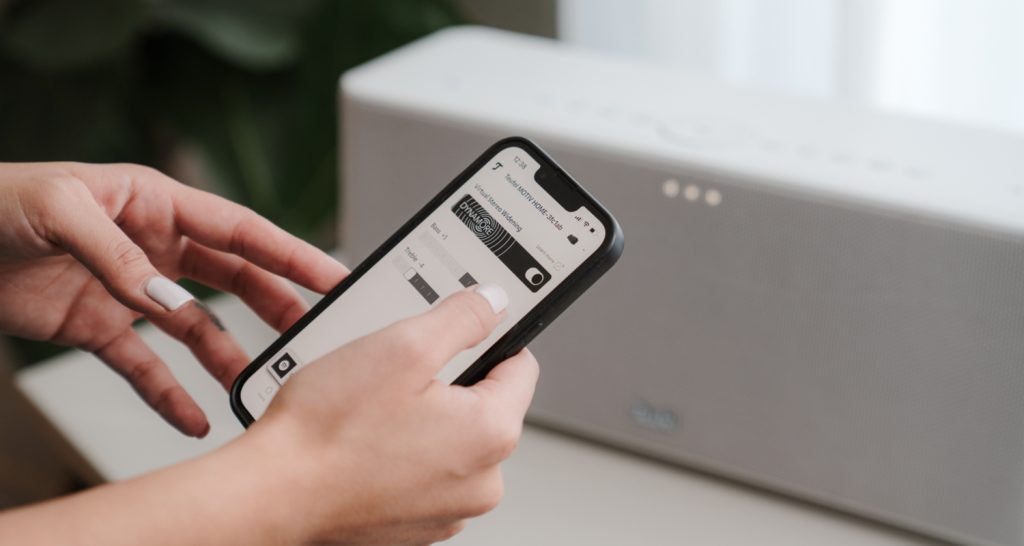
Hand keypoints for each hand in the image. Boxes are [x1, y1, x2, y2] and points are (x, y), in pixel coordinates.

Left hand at [0, 162, 347, 436]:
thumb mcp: (59, 210)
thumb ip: (119, 253)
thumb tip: (167, 296)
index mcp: (155, 204)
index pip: (240, 230)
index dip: (291, 254)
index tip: (332, 277)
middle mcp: (152, 245)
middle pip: (233, 279)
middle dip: (275, 306)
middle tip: (309, 333)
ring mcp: (129, 289)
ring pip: (196, 327)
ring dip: (225, 356)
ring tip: (251, 384)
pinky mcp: (98, 326)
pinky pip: (145, 365)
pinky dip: (167, 393)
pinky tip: (189, 414)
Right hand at [249, 287, 537, 544]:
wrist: (270, 497)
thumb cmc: (326, 432)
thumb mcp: (402, 346)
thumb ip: (462, 317)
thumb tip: (495, 302)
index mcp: (492, 435)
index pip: (520, 365)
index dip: (486, 338)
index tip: (455, 332)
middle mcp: (482, 482)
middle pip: (484, 404)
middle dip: (446, 382)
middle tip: (394, 373)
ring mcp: (448, 509)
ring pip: (450, 439)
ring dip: (421, 418)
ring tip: (371, 410)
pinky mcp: (416, 525)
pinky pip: (423, 472)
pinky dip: (401, 454)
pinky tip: (364, 441)